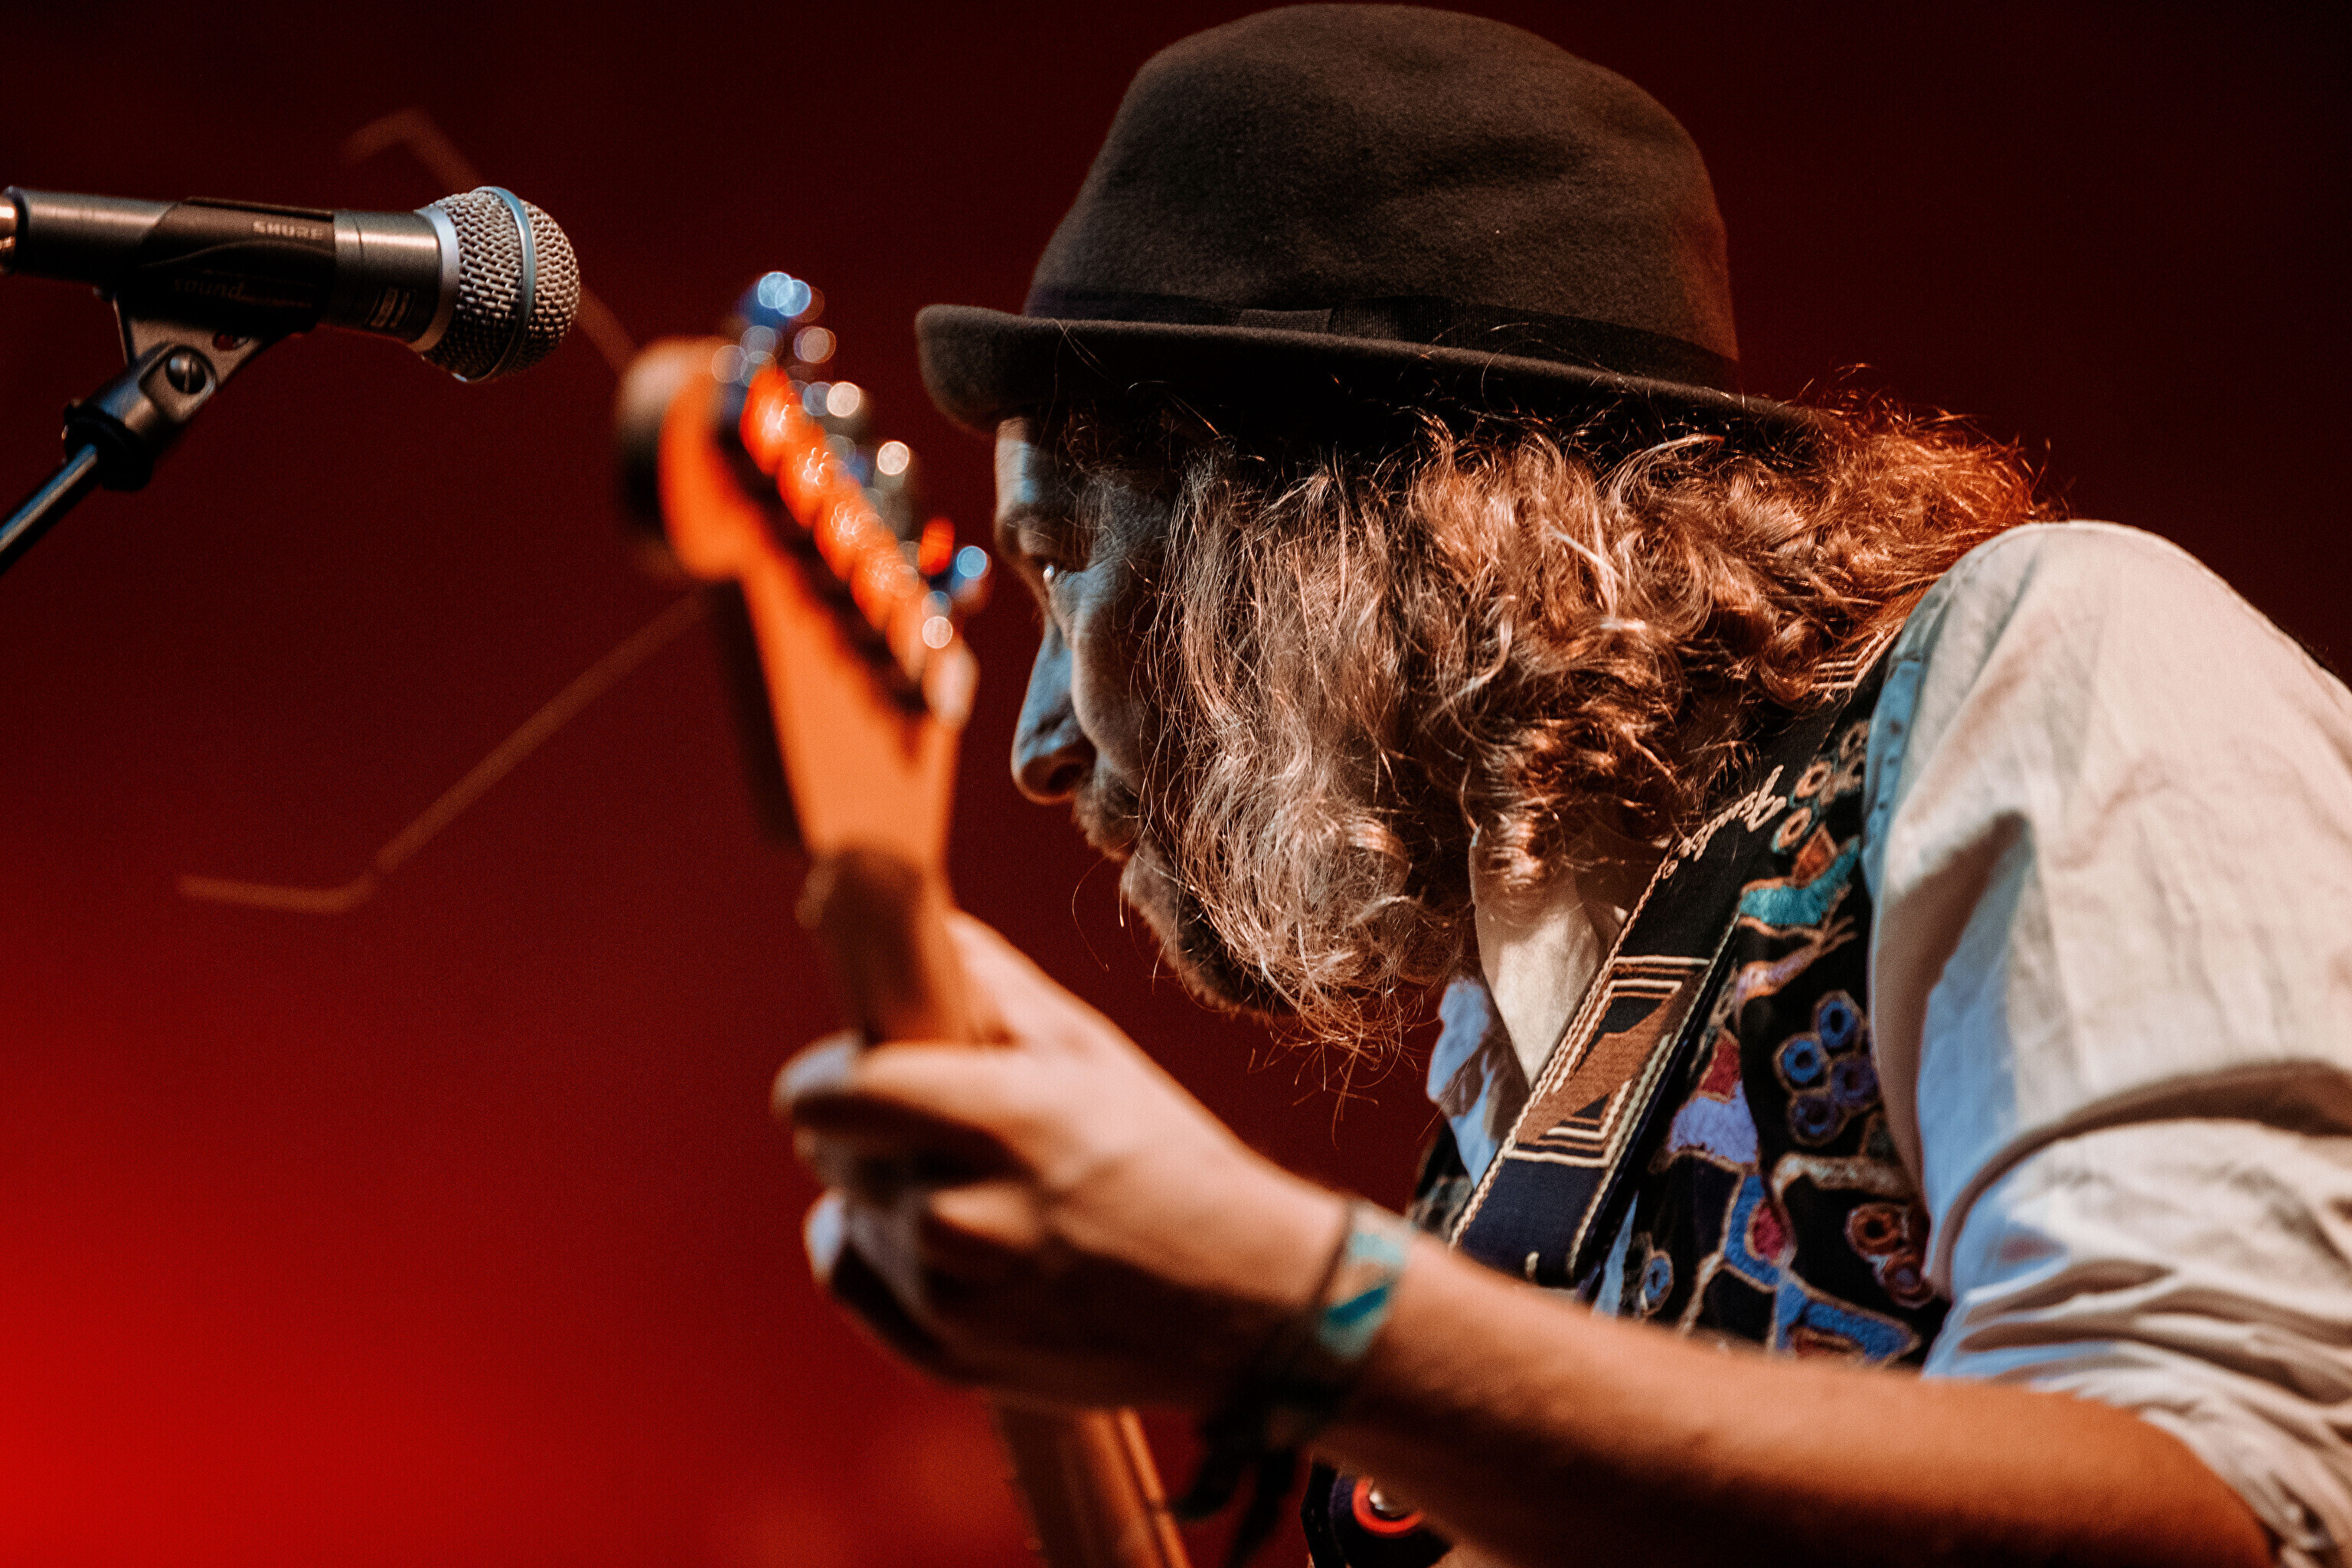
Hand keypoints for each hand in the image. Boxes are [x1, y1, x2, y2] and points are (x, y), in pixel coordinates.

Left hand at [777, 913, 1345, 1411]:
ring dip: (883, 1192)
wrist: (1239, 1304)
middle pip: (832, 1149)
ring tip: (971, 1187)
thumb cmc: (1166, 1157)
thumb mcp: (1090, 1050)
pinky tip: (935, 1235)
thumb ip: (989, 983)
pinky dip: (874, 1249)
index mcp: (1004, 1122)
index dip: (827, 1071)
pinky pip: (851, 1277)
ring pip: (846, 1211)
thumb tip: (913, 924)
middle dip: (869, 1127)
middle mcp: (963, 1218)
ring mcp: (949, 1299)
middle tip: (938, 1124)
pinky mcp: (944, 1356)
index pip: (840, 1089)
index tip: (844, 1064)